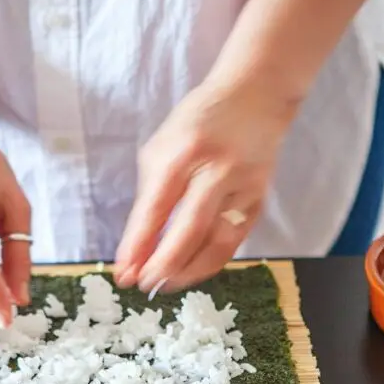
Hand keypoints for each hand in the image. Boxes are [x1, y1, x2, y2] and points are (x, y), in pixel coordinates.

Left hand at [115, 81, 296, 292]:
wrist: (254, 98)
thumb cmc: (197, 123)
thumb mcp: (161, 148)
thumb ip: (151, 194)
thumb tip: (139, 246)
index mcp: (182, 154)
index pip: (155, 209)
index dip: (138, 246)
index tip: (124, 273)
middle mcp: (215, 171)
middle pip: (189, 229)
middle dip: (164, 264)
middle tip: (145, 286)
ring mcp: (242, 186)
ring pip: (217, 242)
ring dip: (190, 271)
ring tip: (167, 284)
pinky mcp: (259, 199)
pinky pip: (234, 240)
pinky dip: (212, 261)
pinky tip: (193, 271)